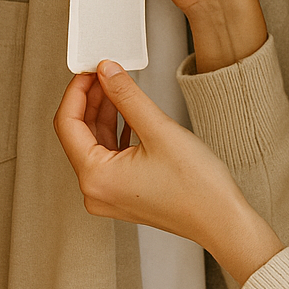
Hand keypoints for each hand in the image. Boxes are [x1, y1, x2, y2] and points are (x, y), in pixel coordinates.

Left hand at [54, 58, 283, 286]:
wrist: (220, 219)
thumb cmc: (196, 186)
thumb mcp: (159, 129)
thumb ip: (127, 96)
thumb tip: (106, 71)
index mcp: (95, 177)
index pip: (67, 124)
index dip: (76, 91)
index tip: (89, 69)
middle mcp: (95, 191)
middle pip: (78, 134)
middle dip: (90, 100)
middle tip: (103, 71)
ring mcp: (108, 195)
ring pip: (94, 144)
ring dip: (104, 113)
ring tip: (116, 86)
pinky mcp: (123, 194)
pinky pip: (109, 157)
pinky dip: (115, 131)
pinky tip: (128, 113)